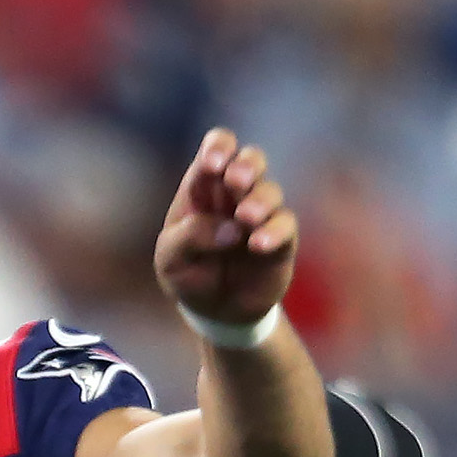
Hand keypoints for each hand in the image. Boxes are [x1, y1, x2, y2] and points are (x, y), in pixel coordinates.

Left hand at [152, 129, 297, 328]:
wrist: (215, 310)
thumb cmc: (188, 274)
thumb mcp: (170, 258)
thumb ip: (190, 236)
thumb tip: (230, 229)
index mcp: (205, 186)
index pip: (218, 147)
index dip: (219, 147)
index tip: (213, 165)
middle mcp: (237, 194)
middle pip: (252, 159)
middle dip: (247, 164)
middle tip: (235, 181)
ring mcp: (261, 215)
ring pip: (270, 191)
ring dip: (259, 200)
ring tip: (245, 218)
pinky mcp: (281, 240)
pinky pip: (285, 225)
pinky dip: (274, 231)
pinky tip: (257, 244)